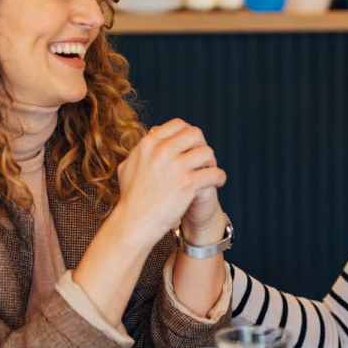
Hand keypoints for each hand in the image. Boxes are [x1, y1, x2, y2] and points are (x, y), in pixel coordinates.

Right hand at [114, 119, 225, 245]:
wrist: (134, 222)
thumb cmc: (131, 199)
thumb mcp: (128, 167)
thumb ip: (140, 150)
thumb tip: (151, 135)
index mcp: (148, 144)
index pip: (178, 125)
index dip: (188, 135)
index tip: (192, 147)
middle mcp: (162, 151)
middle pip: (195, 134)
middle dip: (202, 145)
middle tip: (203, 160)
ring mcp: (175, 167)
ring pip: (207, 152)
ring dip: (211, 162)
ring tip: (210, 172)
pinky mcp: (187, 184)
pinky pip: (214, 173)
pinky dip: (219, 178)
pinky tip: (217, 183)